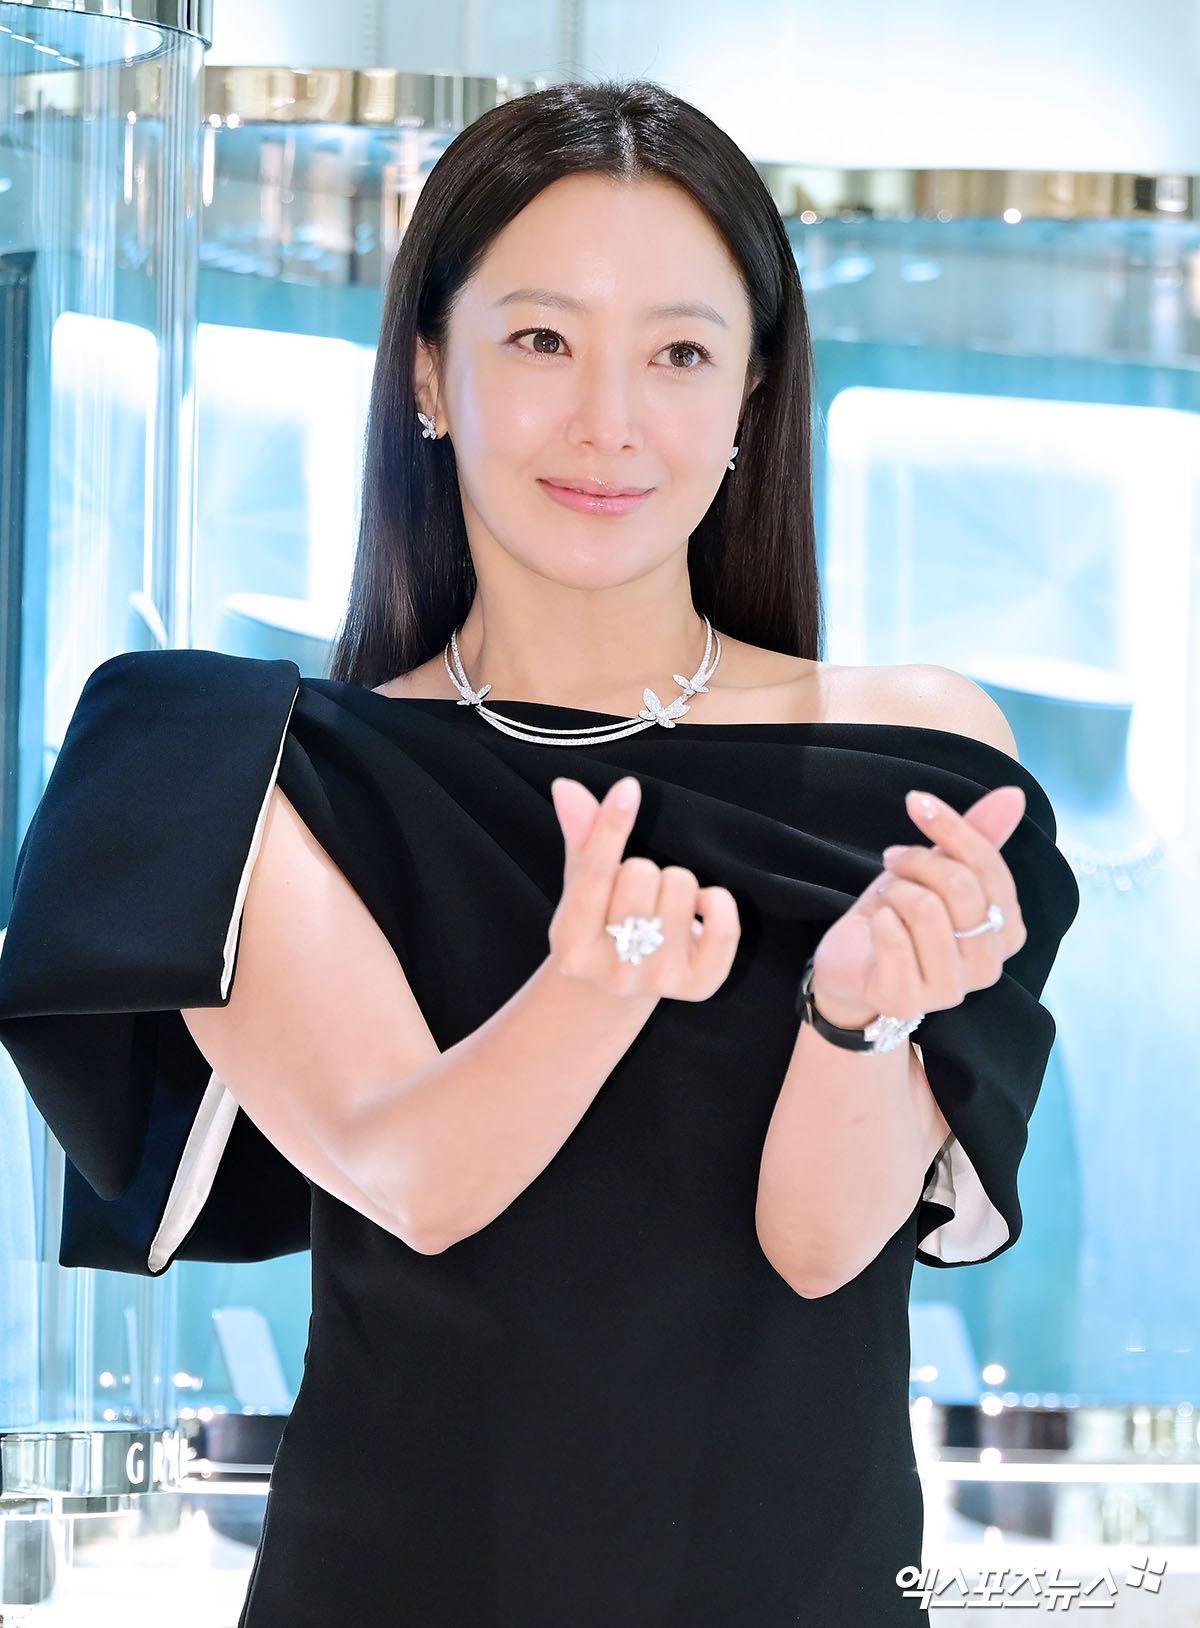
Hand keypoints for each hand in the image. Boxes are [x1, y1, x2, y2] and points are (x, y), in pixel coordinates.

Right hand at [548, 774, 740, 1001]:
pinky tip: (698, 911)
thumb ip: (579, 837)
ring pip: (682, 887)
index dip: (612, 826)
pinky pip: (724, 924)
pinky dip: (717, 902)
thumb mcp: (579, 885)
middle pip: (642, 874)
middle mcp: (612, 970)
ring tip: (661, 907)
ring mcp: (657, 980)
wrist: (616, 990)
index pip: (593, 875)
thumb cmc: (598, 924)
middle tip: (636, 892)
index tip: (628, 788)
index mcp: (571, 945)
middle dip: (643, 867)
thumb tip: (567, 788)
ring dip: (676, 884)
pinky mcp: (698, 987)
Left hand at [808, 784, 1029, 1029]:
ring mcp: (950, 989)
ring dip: (895, 891)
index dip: (953, 828)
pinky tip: (877, 928)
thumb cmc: (901, 916)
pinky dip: (878, 919)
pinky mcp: (906, 1000)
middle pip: (960, 886)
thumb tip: (1013, 795)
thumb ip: (976, 837)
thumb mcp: (936, 870)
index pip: (990, 868)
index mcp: (1007, 931)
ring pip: (926, 909)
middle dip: (916, 860)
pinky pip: (893, 938)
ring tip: (888, 899)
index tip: (917, 803)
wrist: (851, 965)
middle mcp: (989, 966)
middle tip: (893, 862)